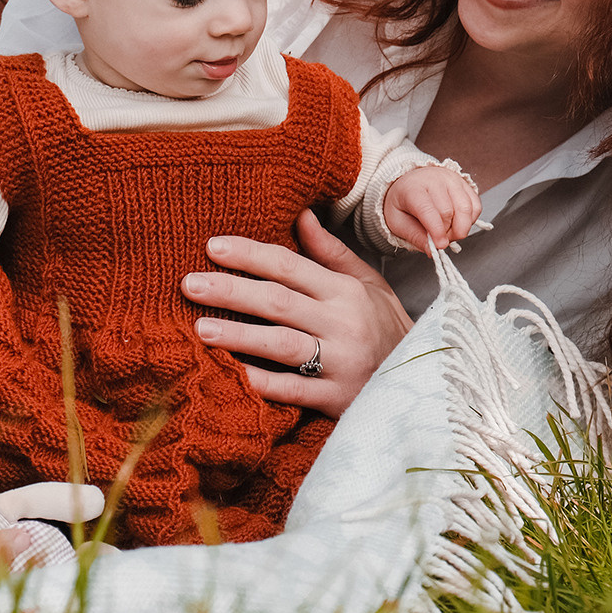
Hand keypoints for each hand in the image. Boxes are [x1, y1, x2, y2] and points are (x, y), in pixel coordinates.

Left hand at [184, 209, 413, 418]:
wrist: (422, 381)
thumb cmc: (386, 327)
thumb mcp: (367, 284)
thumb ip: (330, 253)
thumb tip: (301, 214)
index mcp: (346, 291)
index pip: (290, 266)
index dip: (251, 255)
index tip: (212, 246)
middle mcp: (342, 323)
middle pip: (279, 302)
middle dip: (232, 291)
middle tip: (189, 284)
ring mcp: (340, 362)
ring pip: (282, 344)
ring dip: (239, 336)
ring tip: (201, 329)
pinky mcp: (336, 398)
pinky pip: (294, 390)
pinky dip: (264, 383)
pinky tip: (234, 375)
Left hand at [381, 164, 481, 253]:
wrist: (411, 183)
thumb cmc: (403, 202)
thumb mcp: (398, 221)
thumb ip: (415, 236)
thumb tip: (432, 250)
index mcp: (413, 188)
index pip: (428, 210)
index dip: (436, 230)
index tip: (440, 245)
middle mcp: (435, 180)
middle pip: (449, 212)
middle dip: (446, 233)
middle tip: (438, 238)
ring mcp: (453, 181)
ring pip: (466, 209)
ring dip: (461, 228)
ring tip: (448, 231)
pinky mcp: (466, 185)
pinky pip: (475, 207)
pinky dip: (470, 221)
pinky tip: (458, 222)